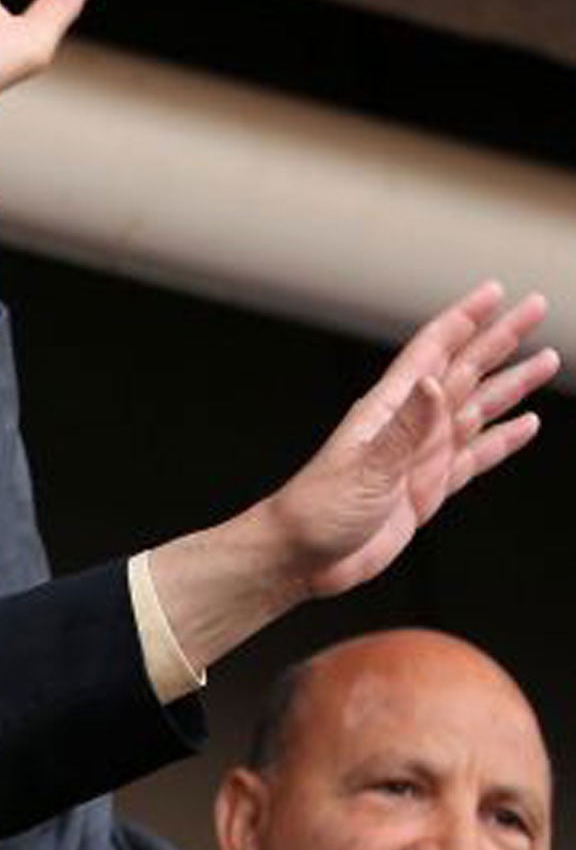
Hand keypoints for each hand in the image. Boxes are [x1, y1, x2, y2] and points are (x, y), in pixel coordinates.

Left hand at [150, 284, 557, 671]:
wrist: (303, 557)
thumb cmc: (316, 511)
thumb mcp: (364, 467)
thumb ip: (404, 429)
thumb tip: (432, 382)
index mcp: (389, 410)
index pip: (434, 351)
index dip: (465, 319)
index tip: (496, 292)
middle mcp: (409, 426)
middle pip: (465, 370)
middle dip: (500, 338)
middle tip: (535, 308)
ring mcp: (421, 455)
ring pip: (478, 409)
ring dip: (511, 384)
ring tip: (546, 360)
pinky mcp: (429, 488)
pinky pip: (476, 456)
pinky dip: (504, 439)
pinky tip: (527, 425)